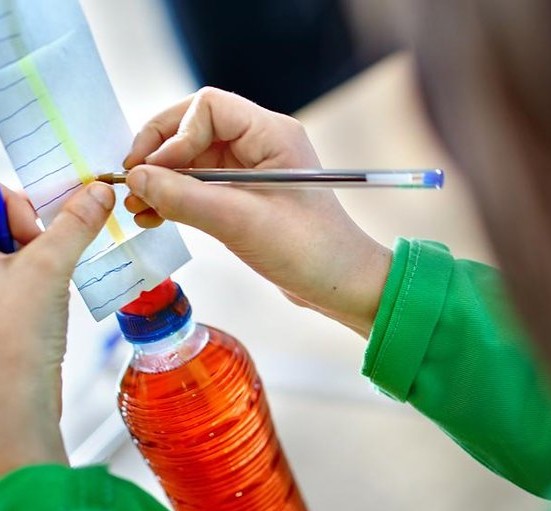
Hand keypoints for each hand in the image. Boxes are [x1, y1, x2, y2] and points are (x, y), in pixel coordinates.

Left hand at [0, 183, 114, 473]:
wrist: (15, 404)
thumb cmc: (13, 341)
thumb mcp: (47, 267)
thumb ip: (74, 225)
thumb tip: (97, 193)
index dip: (21, 204)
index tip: (52, 215)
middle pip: (7, 223)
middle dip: (39, 227)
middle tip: (61, 244)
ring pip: (20, 248)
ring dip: (49, 249)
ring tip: (62, 270)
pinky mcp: (6, 308)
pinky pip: (26, 273)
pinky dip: (48, 271)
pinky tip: (58, 288)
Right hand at [124, 87, 390, 336]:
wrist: (339, 284)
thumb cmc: (308, 250)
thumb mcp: (242, 222)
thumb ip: (186, 198)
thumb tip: (136, 179)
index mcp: (271, 135)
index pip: (208, 108)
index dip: (172, 134)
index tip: (149, 169)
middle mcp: (262, 146)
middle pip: (196, 129)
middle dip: (160, 154)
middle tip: (131, 180)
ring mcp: (254, 173)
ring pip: (196, 161)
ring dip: (164, 179)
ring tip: (137, 205)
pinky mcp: (247, 199)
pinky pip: (204, 187)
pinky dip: (178, 198)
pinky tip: (155, 214)